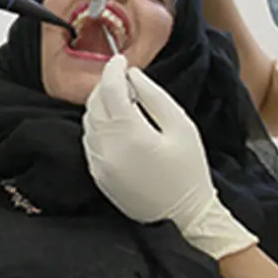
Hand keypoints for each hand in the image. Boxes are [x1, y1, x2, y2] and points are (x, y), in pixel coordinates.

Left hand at [83, 56, 257, 259]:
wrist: (184, 217)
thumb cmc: (189, 171)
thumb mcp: (181, 126)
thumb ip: (154, 96)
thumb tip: (133, 75)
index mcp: (131, 135)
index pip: (111, 91)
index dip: (113, 70)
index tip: (120, 60)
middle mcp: (108, 149)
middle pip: (94, 104)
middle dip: (105, 85)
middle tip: (123, 78)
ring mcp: (99, 164)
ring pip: (88, 121)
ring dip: (100, 104)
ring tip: (123, 99)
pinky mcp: (98, 175)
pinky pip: (89, 140)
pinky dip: (98, 125)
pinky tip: (116, 123)